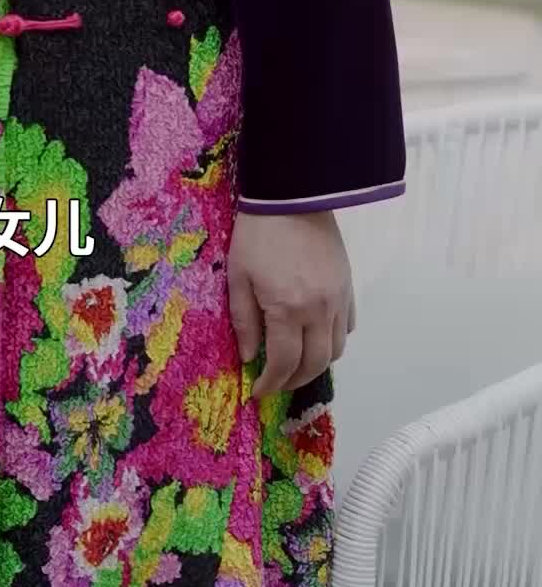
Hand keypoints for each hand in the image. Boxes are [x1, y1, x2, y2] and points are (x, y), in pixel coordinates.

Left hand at [227, 210, 355, 398]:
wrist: (292, 194)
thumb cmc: (258, 233)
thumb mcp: (238, 276)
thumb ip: (244, 320)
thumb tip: (249, 357)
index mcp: (288, 309)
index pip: (284, 363)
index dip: (271, 383)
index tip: (257, 391)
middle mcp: (319, 310)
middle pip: (315, 363)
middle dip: (294, 381)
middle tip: (276, 383)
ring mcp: (339, 298)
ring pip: (337, 349)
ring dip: (316, 363)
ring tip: (295, 364)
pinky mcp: (348, 285)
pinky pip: (348, 325)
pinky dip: (334, 340)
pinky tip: (316, 336)